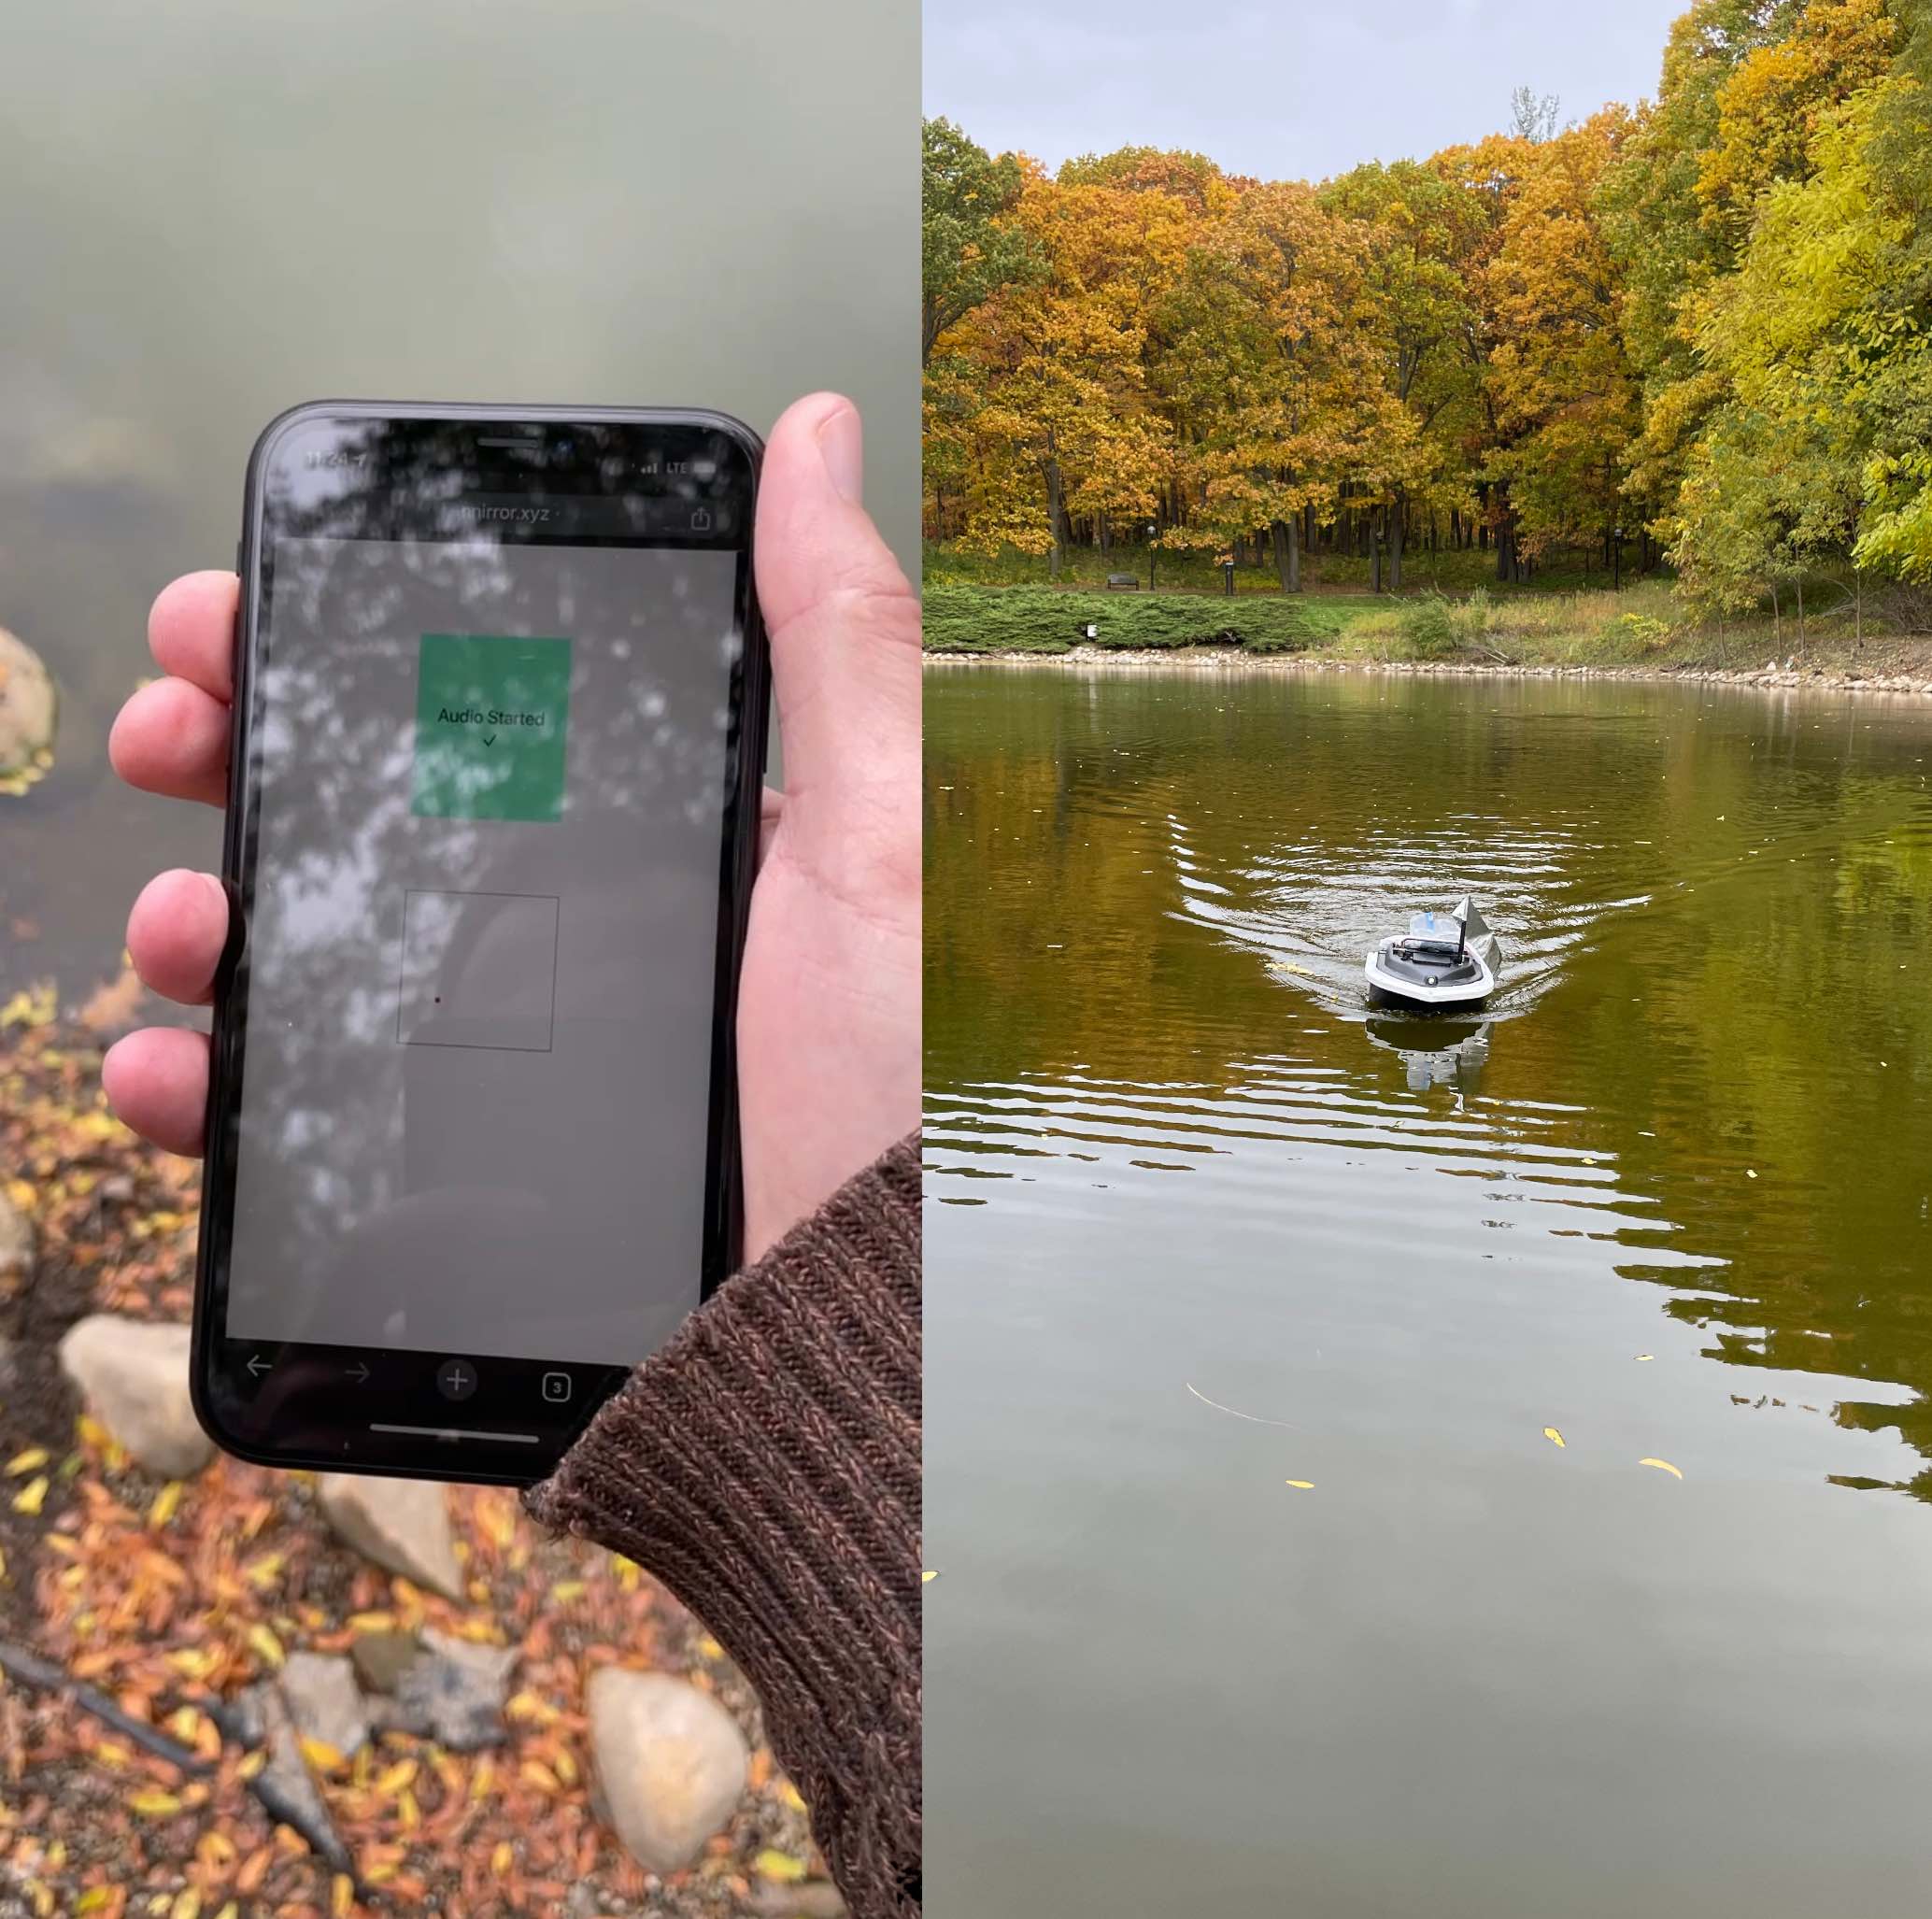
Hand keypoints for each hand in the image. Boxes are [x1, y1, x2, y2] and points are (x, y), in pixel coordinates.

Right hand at [104, 393, 919, 1262]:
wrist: (829, 1372)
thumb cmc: (880, 1114)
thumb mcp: (876, 857)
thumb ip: (836, 647)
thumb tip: (816, 429)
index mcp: (669, 843)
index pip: (492, 704)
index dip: (361, 638)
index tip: (254, 602)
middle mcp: (582, 941)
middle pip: (379, 815)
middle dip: (254, 754)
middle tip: (176, 730)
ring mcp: (509, 1065)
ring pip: (317, 957)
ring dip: (212, 914)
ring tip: (180, 924)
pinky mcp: (456, 1185)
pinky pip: (301, 1114)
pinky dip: (213, 1085)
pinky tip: (171, 1072)